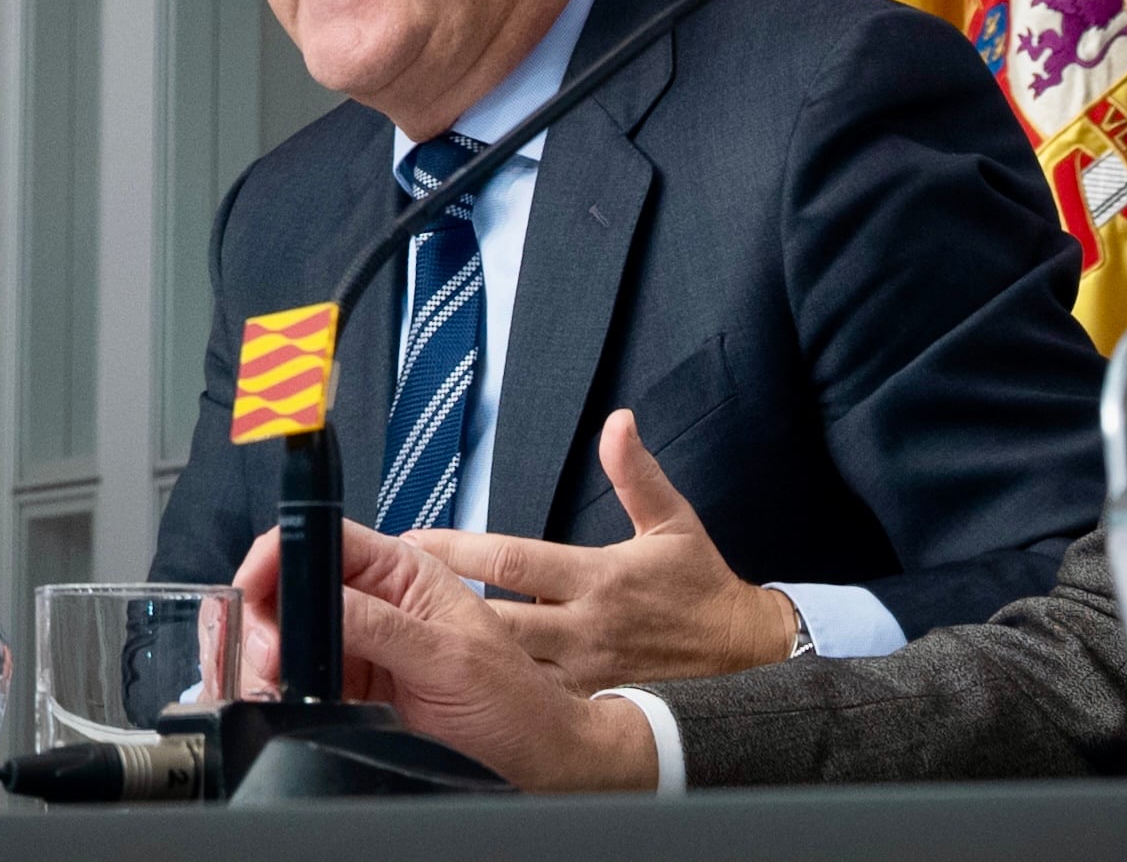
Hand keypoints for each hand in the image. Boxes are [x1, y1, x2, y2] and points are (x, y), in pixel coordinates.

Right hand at [232, 512, 662, 790]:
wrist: (532, 761)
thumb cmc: (515, 701)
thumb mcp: (450, 658)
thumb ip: (382, 626)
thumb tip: (316, 600)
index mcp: (404, 572)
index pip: (326, 538)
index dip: (283, 553)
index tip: (257, 587)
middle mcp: (375, 602)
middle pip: (291, 586)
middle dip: (266, 616)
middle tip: (269, 655)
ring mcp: (358, 648)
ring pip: (283, 634)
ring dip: (265, 656)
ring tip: (276, 681)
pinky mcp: (348, 691)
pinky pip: (294, 680)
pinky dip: (276, 689)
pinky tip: (281, 699)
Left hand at [406, 411, 798, 688]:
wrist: (745, 659)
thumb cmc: (701, 588)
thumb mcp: (674, 523)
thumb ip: (638, 473)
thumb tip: (618, 421)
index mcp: (598, 576)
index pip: (513, 561)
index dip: (457, 551)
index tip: (410, 541)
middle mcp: (582, 627)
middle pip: (493, 618)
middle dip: (436, 607)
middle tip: (382, 594)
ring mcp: (580, 672)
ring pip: (503, 667)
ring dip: (452, 654)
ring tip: (396, 642)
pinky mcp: (584, 705)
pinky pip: (527, 705)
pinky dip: (486, 698)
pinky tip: (443, 694)